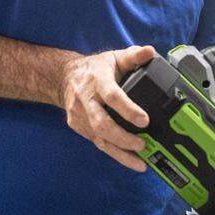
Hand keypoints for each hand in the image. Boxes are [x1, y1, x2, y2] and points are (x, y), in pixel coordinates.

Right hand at [58, 45, 155, 170]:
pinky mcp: (78, 127)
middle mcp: (86, 100)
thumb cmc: (94, 69)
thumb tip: (150, 52)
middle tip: (143, 145)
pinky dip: (114, 153)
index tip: (144, 120)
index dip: (128, 110)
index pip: (112, 97)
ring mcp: (80, 115)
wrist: (64, 78)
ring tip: (140, 162)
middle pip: (102, 124)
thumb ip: (133, 56)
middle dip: (123, 138)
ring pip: (99, 138)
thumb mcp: (114, 57)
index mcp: (97, 80)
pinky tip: (130, 160)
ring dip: (120, 152)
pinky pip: (97, 142)